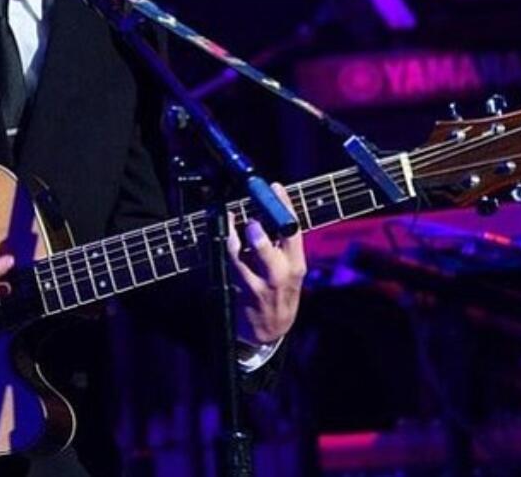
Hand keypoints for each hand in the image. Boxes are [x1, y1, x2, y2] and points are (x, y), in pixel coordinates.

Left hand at [226, 184, 306, 345]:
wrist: (270, 333)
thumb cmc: (279, 295)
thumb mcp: (289, 272)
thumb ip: (281, 246)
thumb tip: (266, 213)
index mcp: (296, 265)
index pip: (294, 231)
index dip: (286, 207)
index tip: (277, 187)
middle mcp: (282, 275)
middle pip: (273, 247)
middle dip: (260, 232)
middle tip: (253, 220)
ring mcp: (261, 286)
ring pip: (246, 259)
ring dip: (238, 240)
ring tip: (235, 225)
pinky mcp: (244, 294)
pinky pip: (232, 269)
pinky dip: (227, 251)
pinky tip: (225, 239)